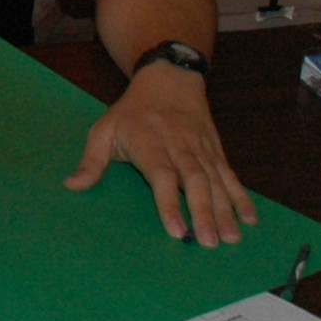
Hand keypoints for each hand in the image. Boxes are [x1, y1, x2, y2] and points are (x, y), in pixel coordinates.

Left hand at [65, 64, 255, 246]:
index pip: (162, 176)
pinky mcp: (216, 150)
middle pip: (195, 181)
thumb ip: (92, 160)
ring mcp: (201, 148)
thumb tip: (72, 186)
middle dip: (204, 212)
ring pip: (216, 180)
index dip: (169, 203)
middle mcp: (179, 146)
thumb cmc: (132, 110)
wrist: (169, 78)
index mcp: (149, 144)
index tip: (176, 230)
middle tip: (209, 243)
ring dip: (225, 210)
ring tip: (232, 238)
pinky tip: (249, 218)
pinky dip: (241, 196)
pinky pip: (230, 175)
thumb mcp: (104, 129)